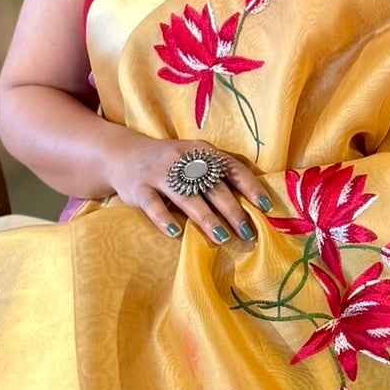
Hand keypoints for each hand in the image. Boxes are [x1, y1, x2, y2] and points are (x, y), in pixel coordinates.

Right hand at [107, 132, 274, 242]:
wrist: (122, 154)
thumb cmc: (169, 164)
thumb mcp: (193, 160)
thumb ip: (216, 176)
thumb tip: (253, 205)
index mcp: (201, 151)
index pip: (231, 167)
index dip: (250, 186)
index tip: (266, 207)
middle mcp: (182, 159)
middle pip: (212, 186)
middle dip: (232, 210)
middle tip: (248, 232)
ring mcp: (159, 173)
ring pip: (186, 197)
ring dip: (206, 218)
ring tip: (222, 237)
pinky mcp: (138, 188)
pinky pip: (152, 205)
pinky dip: (164, 220)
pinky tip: (175, 233)